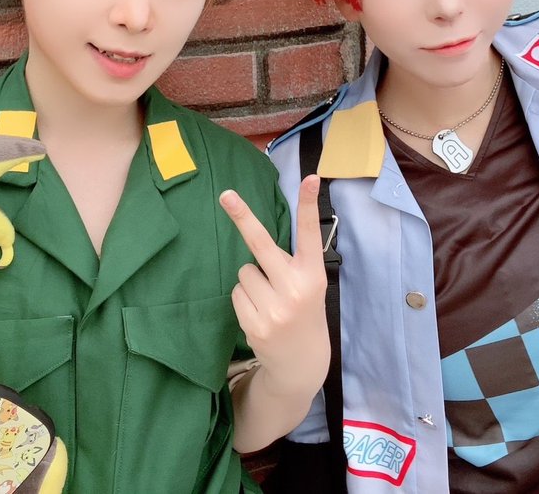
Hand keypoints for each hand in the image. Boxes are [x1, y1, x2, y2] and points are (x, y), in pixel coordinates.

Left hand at [219, 175, 328, 400]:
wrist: (302, 362)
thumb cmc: (304, 312)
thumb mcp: (310, 285)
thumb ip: (293, 261)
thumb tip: (258, 233)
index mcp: (313, 274)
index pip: (310, 233)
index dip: (309, 204)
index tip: (310, 177)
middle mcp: (295, 288)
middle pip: (261, 244)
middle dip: (242, 217)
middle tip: (225, 194)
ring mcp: (275, 308)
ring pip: (244, 271)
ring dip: (252, 281)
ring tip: (269, 300)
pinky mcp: (255, 323)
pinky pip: (237, 293)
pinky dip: (245, 299)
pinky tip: (261, 313)